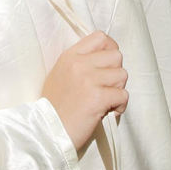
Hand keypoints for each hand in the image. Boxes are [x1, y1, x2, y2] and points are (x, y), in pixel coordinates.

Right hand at [41, 31, 128, 150]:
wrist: (47, 132)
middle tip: (106, 88)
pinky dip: (120, 106)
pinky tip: (108, 112)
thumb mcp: (61, 74)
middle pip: (116, 56)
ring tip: (106, 101)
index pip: (100, 37)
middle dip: (116, 73)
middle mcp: (79, 64)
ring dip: (118, 90)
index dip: (110, 49)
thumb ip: (80, 63)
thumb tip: (106, 58)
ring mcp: (88, 80)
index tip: (108, 65)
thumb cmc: (55, 107)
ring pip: (122, 75)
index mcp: (69, 56)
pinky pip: (123, 95)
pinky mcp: (97, 98)